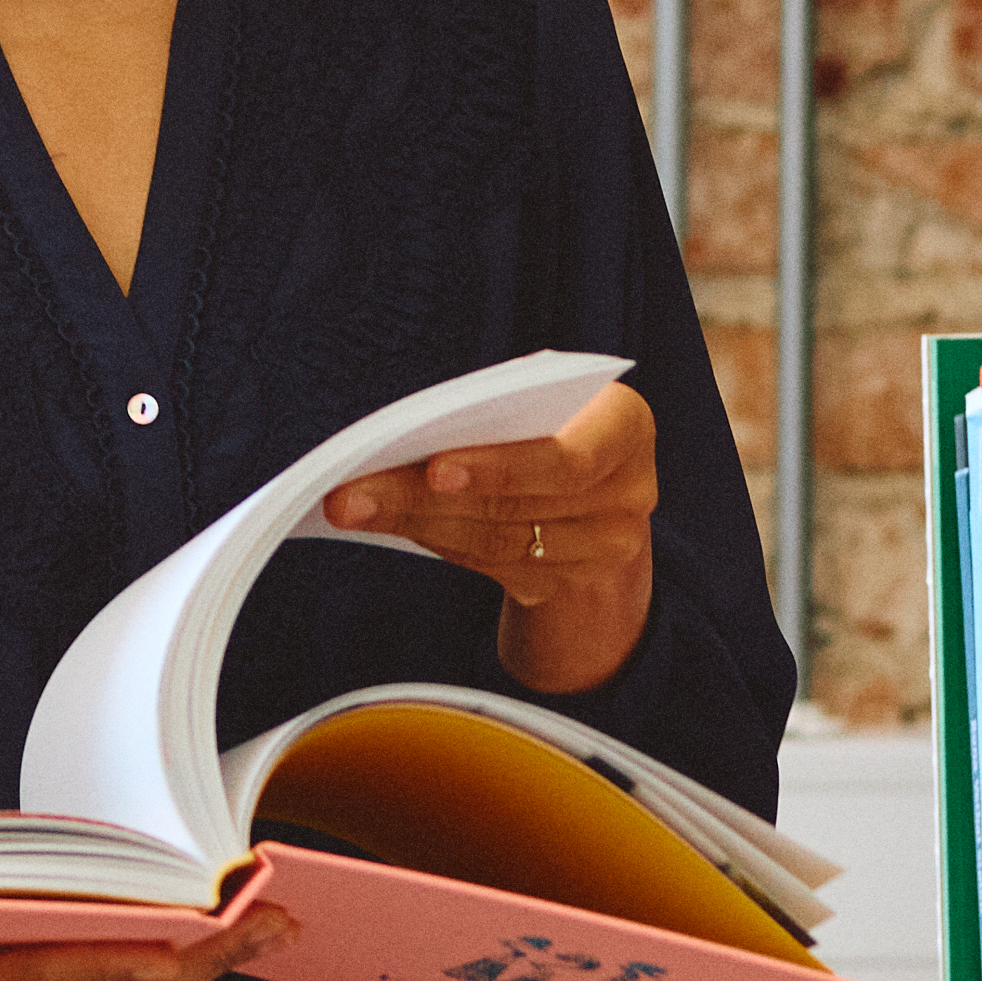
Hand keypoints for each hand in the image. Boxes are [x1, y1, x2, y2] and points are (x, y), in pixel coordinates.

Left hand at [322, 378, 660, 696]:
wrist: (603, 487)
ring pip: (496, 542)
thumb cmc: (559, 419)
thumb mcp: (550, 399)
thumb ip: (503, 410)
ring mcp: (603, 549)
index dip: (501, 468)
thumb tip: (409, 434)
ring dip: (416, 523)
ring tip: (353, 504)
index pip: (569, 460)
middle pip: (516, 506)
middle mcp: (628, 496)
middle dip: (424, 497)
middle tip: (354, 491)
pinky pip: (491, 566)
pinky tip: (389, 522)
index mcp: (626, 429)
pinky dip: (435, 540)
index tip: (434, 469)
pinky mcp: (566, 582)